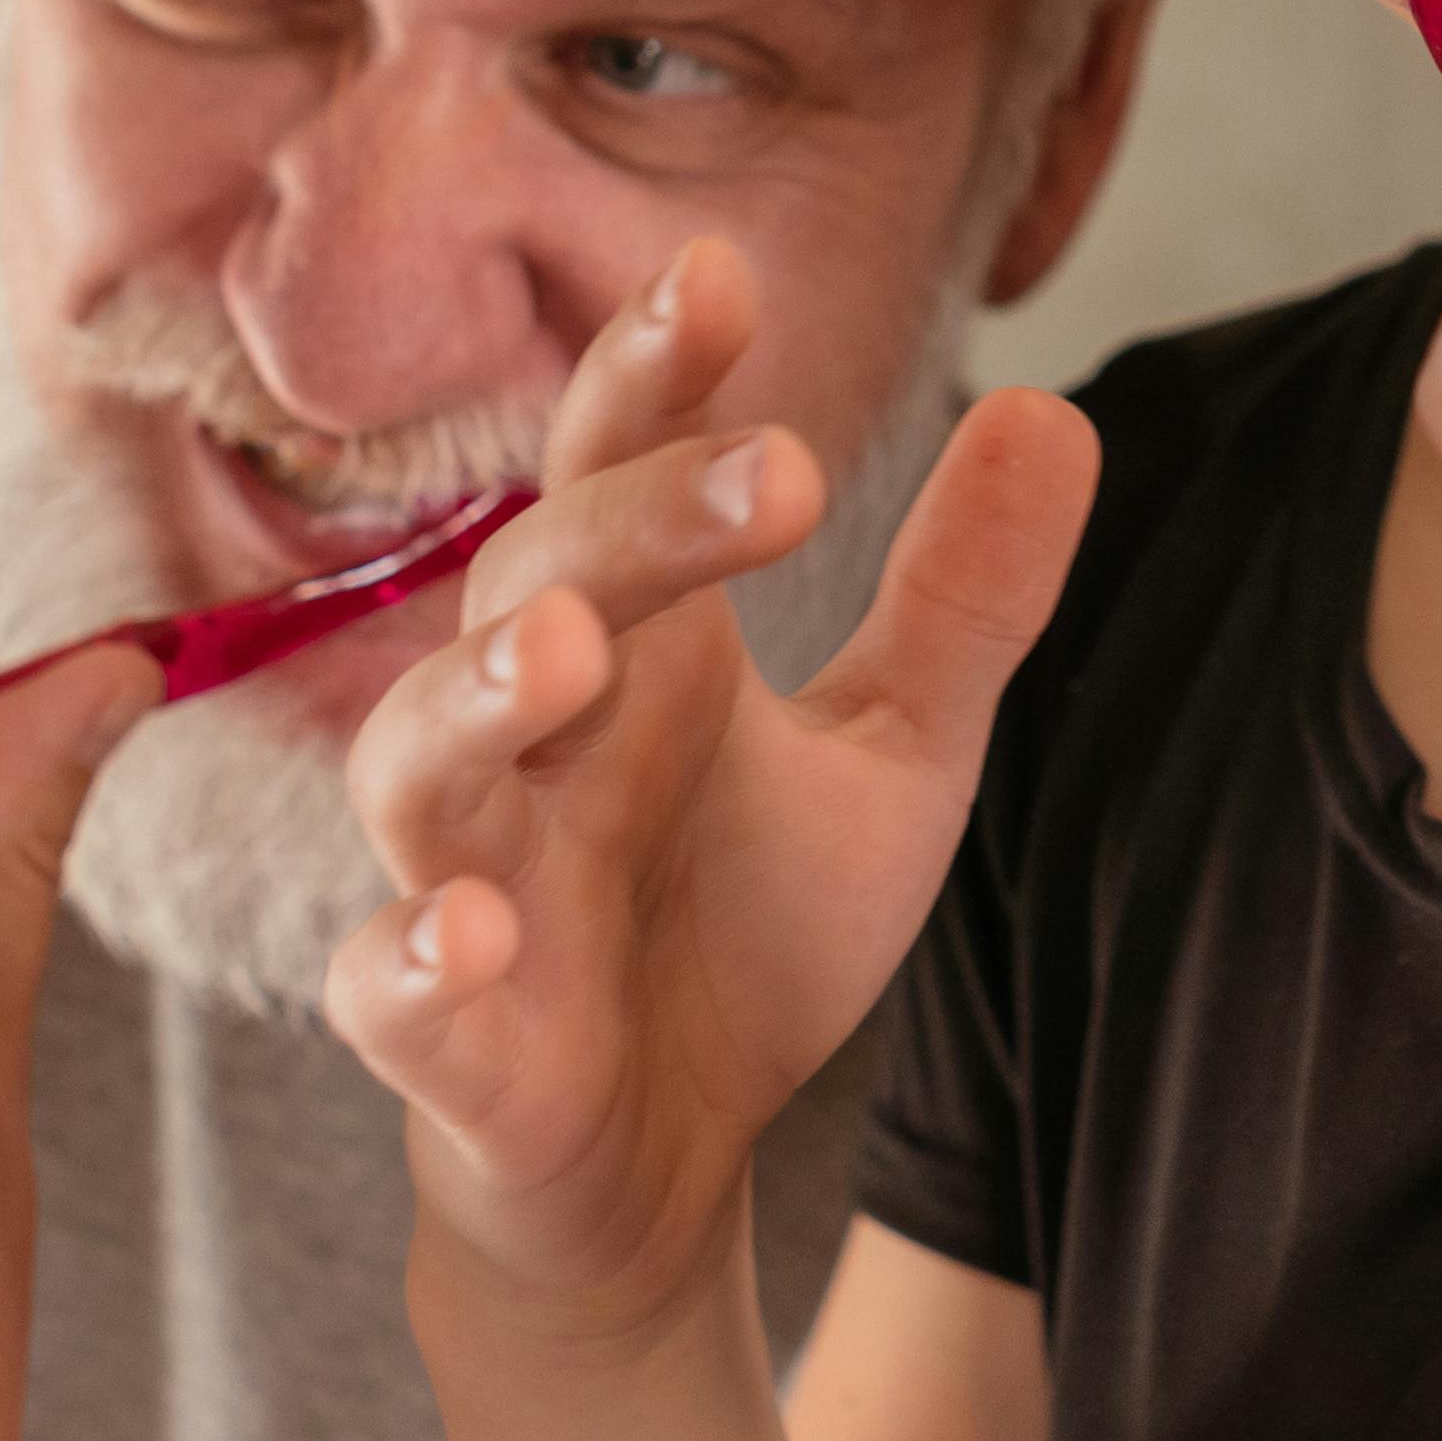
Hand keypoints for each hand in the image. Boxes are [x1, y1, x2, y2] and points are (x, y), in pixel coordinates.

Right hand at [326, 238, 1098, 1340]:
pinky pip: (384, 988)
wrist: (652, 1167)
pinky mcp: (439, 1038)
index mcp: (634, 647)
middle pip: (532, 585)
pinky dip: (411, 956)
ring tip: (570, 649)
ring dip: (475, 698)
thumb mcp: (892, 761)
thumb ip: (960, 600)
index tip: (720, 272)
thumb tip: (1057, 408)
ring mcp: (465, 880)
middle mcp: (529, 738)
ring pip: (420, 764)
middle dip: (630, 523)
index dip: (654, 372)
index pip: (616, 468)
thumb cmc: (741, 932)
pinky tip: (468, 931)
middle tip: (775, 474)